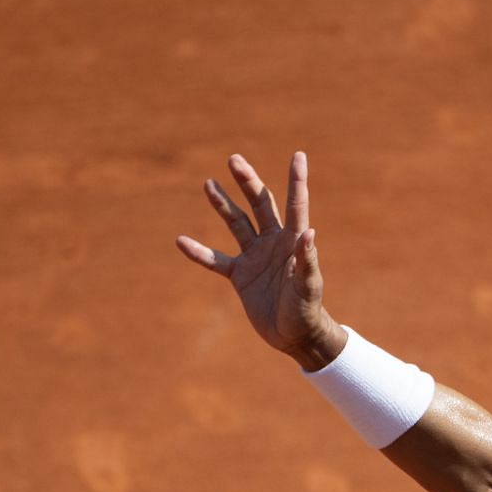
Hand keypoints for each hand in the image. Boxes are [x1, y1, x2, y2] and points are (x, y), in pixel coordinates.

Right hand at [176, 152, 342, 367]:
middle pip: (259, 205)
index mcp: (293, 241)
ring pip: (235, 224)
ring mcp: (255, 257)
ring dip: (223, 204)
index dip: (297, 180)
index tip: (299, 155)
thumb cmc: (307, 310)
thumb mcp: (309, 286)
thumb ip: (307, 261)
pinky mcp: (240, 275)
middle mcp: (273, 242)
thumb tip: (310, 233)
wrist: (295, 336)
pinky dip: (199, 252)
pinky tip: (181, 241)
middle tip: (234, 159)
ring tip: (208, 182)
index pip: (295, 205)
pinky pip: (215, 260)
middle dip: (247, 182)